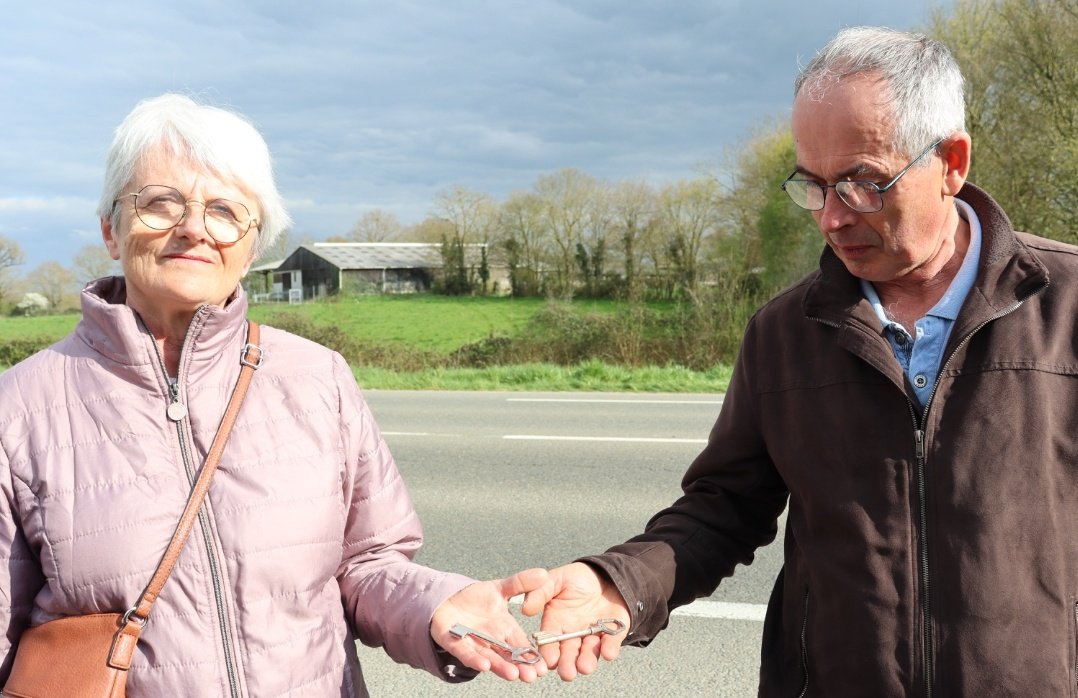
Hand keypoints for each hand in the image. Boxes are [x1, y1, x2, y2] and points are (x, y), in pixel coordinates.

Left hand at [431, 568, 549, 682]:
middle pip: (507, 656)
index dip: (531, 655)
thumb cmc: (476, 598)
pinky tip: (484, 666)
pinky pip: (465, 653)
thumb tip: (543, 573)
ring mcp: (473, 643)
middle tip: (530, 676)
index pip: (521, 645)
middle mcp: (491, 640)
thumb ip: (521, 583)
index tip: (542, 667)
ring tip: (512, 674)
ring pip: (489, 658)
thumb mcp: (500, 587)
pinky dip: (474, 660)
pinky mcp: (454, 642)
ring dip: (500, 667)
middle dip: (519, 667)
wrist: (448, 598)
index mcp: (505, 628)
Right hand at [521, 562, 630, 680]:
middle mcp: (572, 634)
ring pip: (588, 653)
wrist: (604, 574)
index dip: (548, 653)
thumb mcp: (556, 579)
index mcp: (555, 623)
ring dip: (587, 661)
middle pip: (568, 654)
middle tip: (567, 673)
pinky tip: (608, 653)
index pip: (549, 642)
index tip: (549, 661)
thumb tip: (525, 609)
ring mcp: (592, 635)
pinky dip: (610, 649)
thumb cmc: (577, 578)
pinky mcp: (612, 634)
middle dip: (567, 665)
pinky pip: (610, 643)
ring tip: (585, 667)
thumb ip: (540, 592)